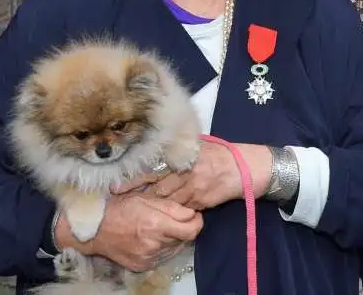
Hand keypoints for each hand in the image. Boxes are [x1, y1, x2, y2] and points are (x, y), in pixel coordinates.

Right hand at [55, 192, 202, 272]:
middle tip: (174, 219)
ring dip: (173, 238)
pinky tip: (152, 238)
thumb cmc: (121, 207)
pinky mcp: (142, 266)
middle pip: (184, 239)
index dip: (197, 222)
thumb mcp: (146, 198)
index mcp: (156, 225)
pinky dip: (162, 248)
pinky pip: (162, 257)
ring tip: (161, 228)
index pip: (191, 230)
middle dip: (183, 228)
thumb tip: (192, 214)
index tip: (194, 215)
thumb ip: (172, 207)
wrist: (94, 229)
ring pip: (174, 248)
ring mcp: (148, 258)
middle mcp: (154, 244)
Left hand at [114, 142, 272, 210]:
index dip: (134, 177)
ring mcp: (193, 186)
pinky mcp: (200, 200)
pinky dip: (170, 212)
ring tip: (132, 211)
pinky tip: (159, 216)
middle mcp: (186, 169)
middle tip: (117, 201)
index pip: (153, 165)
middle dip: (137, 194)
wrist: (247, 168)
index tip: (115, 185)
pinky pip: (181, 208)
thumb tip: (157, 153)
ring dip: (151, 205)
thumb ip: (180, 151)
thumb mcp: (201, 146)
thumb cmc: (222, 154)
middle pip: (156, 184)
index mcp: (184, 153)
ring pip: (166, 199)